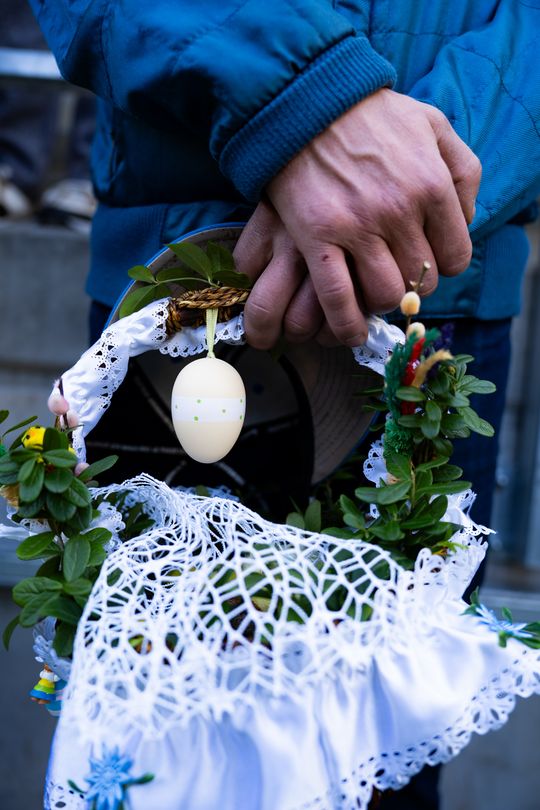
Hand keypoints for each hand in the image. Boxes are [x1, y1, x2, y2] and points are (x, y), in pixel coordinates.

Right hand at [237, 88, 480, 348]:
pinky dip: (345, 323)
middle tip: (395, 278)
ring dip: (381, 303)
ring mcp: (357, 227)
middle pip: (420, 281)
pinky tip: (348, 332)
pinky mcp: (317, 238)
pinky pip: (337, 298)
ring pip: (384, 294)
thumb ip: (463, 170)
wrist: (308, 101)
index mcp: (432, 185)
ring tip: (372, 298)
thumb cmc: (372, 115)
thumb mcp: (434, 124)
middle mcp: (399, 211)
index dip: (442, 267)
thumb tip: (466, 218)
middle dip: (411, 286)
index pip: (454, 256)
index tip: (425, 264)